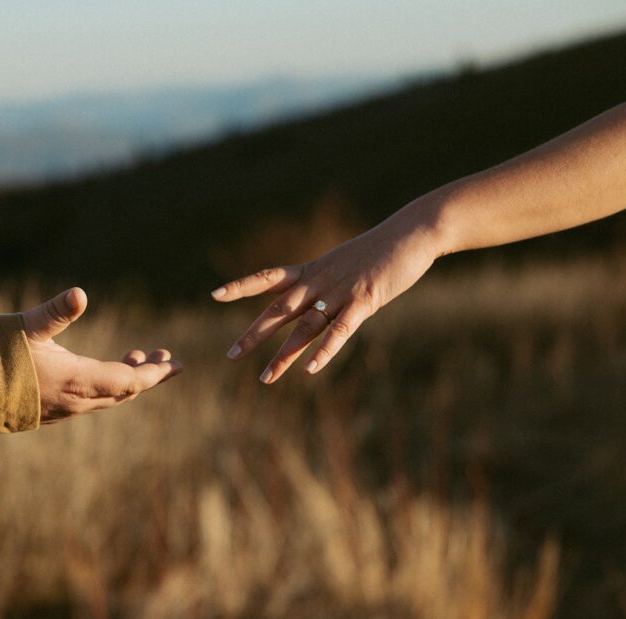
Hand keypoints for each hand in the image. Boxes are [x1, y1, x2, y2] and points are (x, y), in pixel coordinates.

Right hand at [22, 287, 181, 422]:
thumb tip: (81, 293)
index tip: (177, 364)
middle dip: (148, 375)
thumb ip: (56, 312)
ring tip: (138, 356)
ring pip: (106, 398)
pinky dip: (104, 386)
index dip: (155, 374)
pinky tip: (100, 370)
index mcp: (76, 380)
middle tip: (166, 357)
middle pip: (123, 392)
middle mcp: (74, 401)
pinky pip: (88, 401)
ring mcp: (60, 409)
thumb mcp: (26, 326)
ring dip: (126, 380)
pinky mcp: (47, 411)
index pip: (129, 382)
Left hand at [211, 219, 440, 382]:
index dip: (241, 286)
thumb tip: (311, 298)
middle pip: (278, 310)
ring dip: (284, 355)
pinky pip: (340, 331)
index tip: (214, 295)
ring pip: (304, 327)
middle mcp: (318, 281)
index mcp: (311, 270)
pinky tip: (310, 370)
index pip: (267, 278)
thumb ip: (323, 282)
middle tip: (231, 355)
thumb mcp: (342, 264)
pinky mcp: (364, 301)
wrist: (410, 233)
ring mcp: (339, 292)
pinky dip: (324, 351)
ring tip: (266, 379)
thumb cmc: (378, 250)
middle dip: (253, 334)